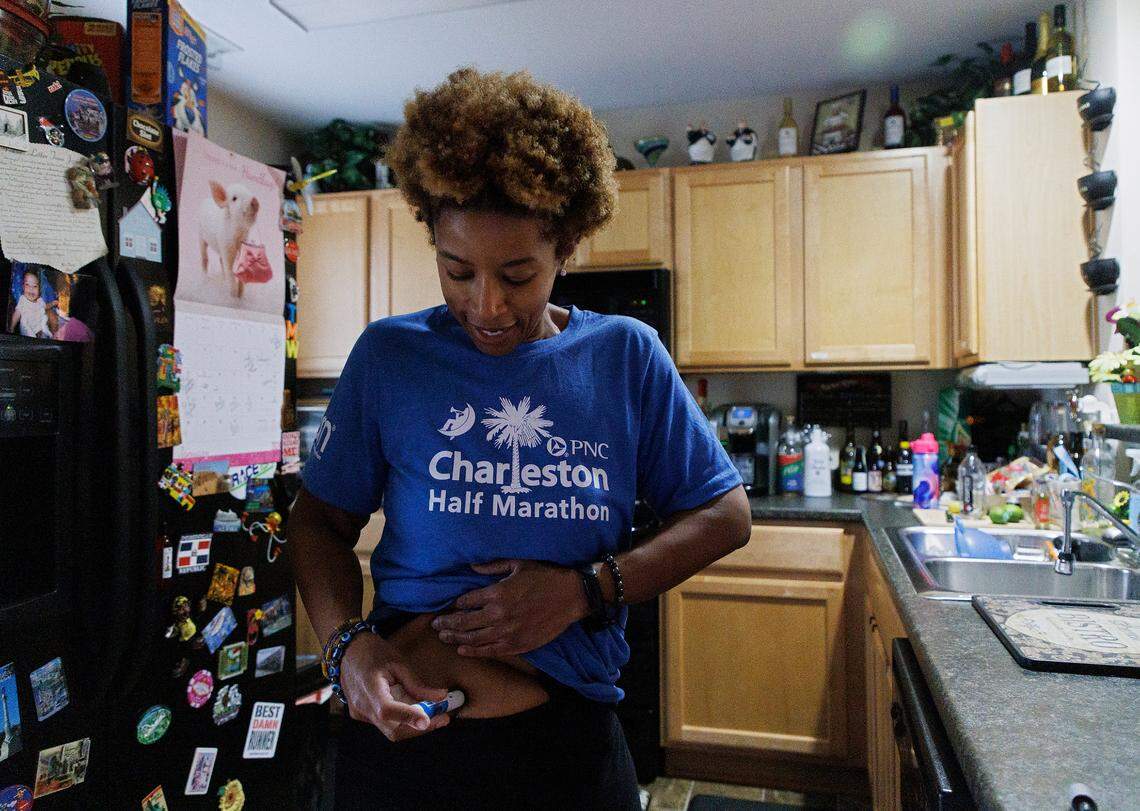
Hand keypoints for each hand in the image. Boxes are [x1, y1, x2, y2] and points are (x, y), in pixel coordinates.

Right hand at [339, 632, 450, 741]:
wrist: (347, 652)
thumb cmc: (373, 652)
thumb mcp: (398, 662)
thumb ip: (417, 684)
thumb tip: (441, 697)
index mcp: (369, 689)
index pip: (387, 711)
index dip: (409, 717)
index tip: (429, 719)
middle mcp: (362, 707)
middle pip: (393, 730)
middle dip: (419, 729)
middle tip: (443, 719)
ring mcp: (360, 714)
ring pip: (390, 730)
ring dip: (413, 725)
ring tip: (434, 713)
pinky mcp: (362, 715)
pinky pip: (385, 723)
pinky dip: (402, 720)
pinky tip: (416, 710)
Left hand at [433, 559, 587, 657]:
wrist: (571, 596)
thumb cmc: (545, 577)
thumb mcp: (518, 564)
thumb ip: (492, 566)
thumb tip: (471, 566)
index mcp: (497, 593)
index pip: (466, 602)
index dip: (454, 605)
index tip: (447, 607)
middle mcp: (498, 614)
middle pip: (464, 622)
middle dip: (447, 624)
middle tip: (436, 626)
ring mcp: (507, 632)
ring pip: (473, 639)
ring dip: (456, 639)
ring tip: (444, 637)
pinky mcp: (517, 645)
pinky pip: (490, 651)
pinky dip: (474, 652)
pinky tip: (463, 650)